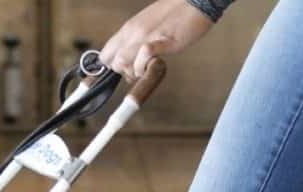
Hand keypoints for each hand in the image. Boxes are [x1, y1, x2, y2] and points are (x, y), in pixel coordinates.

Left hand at [99, 0, 213, 80]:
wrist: (196, 1)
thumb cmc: (175, 14)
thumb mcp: (147, 26)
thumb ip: (136, 43)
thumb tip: (130, 64)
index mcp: (129, 28)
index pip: (106, 54)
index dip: (112, 67)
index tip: (123, 70)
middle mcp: (133, 32)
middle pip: (113, 63)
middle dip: (123, 73)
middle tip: (137, 71)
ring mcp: (146, 36)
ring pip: (122, 61)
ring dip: (133, 72)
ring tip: (147, 69)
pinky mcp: (162, 40)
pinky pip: (144, 55)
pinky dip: (146, 65)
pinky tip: (154, 64)